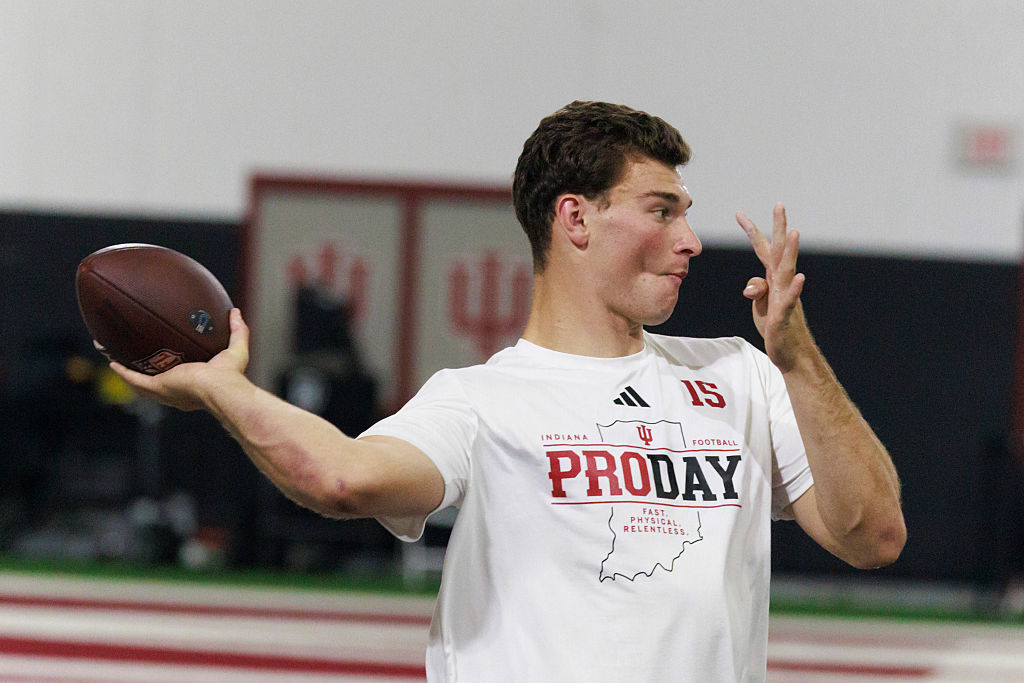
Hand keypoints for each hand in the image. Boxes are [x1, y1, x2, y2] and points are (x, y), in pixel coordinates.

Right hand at [108, 308, 250, 410]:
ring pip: (139, 383)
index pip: (178, 379)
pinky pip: (135, 380)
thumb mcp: (236, 349)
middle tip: (134, 359)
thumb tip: (235, 312)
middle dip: (142, 374)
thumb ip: (238, 331)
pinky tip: (113, 363)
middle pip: (153, 383)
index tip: (164, 360)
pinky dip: (124, 372)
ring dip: (126, 372)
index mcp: (192, 386)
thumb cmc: (231, 375)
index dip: (169, 371)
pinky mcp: (157, 388)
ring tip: (116, 359)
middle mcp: (176, 392)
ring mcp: (165, 392)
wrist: (221, 387)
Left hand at [736, 203, 813, 372]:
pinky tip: (800, 277)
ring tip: (793, 232)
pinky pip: (791, 300)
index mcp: (773, 279)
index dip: (752, 232)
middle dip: (778, 228)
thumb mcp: (761, 305)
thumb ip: (757, 290)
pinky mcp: (785, 316)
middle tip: (779, 204)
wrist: (791, 353)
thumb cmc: (777, 326)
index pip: (763, 250)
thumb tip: (750, 287)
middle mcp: (782, 284)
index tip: (739, 214)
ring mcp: (786, 298)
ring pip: (787, 271)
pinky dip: (795, 288)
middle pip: (779, 252)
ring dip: (790, 252)